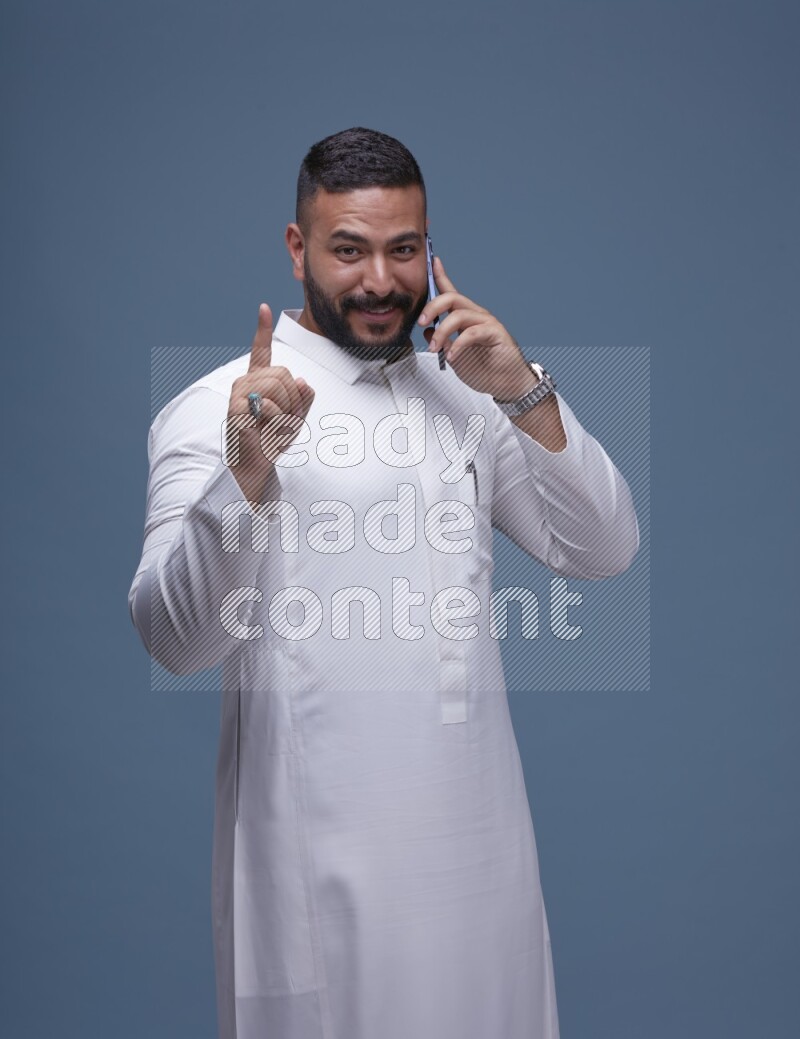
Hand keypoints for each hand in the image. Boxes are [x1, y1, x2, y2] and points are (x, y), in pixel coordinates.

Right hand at [227, 304, 314, 499]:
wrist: (254, 464)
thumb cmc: (272, 439)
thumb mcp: (297, 417)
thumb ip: (304, 398)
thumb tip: (303, 381)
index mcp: (258, 381)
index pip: (261, 352)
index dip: (262, 330)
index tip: (264, 308)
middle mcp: (246, 382)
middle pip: (284, 373)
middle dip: (293, 399)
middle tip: (283, 419)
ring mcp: (239, 393)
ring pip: (279, 385)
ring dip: (287, 409)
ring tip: (274, 424)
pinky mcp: (236, 407)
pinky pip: (269, 404)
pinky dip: (276, 419)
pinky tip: (264, 428)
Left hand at [418, 256, 536, 400]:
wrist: (506, 384)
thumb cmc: (484, 369)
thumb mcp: (453, 355)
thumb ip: (441, 342)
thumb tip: (428, 331)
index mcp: (465, 318)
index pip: (450, 292)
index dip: (440, 275)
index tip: (432, 260)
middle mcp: (476, 315)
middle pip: (451, 298)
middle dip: (432, 307)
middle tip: (420, 322)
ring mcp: (486, 322)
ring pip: (459, 315)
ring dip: (442, 331)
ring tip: (435, 348)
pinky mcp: (495, 333)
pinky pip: (472, 333)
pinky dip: (458, 345)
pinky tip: (452, 357)